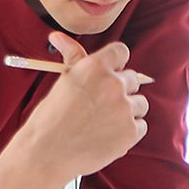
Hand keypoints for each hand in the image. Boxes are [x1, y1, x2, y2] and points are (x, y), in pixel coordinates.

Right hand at [19, 32, 149, 182]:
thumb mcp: (63, 81)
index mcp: (95, 67)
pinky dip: (129, 131)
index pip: (121, 52)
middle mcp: (114, 84)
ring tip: (104, 122)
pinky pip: (141, 125)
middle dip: (120, 91)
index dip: (116, 64)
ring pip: (140, 104)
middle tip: (100, 106)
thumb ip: (72, 57)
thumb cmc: (51, 117)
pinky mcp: (131, 131)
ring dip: (128, 111)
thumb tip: (58, 36)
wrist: (47, 152)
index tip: (109, 75)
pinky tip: (109, 135)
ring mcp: (125, 108)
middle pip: (133, 80)